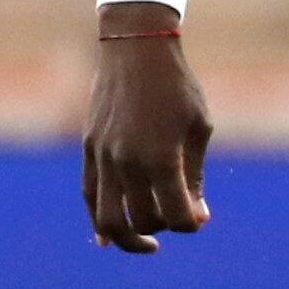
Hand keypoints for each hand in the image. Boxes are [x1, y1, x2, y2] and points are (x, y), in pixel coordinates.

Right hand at [83, 14, 210, 253]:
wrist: (136, 48)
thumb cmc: (176, 86)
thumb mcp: (199, 128)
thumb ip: (195, 175)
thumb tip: (197, 216)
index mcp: (161, 158)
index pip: (177, 217)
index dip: (192, 223)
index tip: (199, 214)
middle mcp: (128, 163)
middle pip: (145, 221)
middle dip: (165, 225)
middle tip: (177, 212)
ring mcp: (104, 158)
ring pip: (109, 220)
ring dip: (129, 238)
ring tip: (146, 240)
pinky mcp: (89, 151)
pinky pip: (89, 197)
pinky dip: (98, 223)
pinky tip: (108, 239)